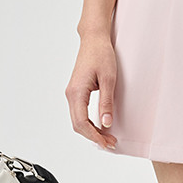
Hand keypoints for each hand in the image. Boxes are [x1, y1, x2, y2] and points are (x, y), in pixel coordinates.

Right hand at [66, 33, 117, 149]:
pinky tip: (100, 126)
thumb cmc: (101, 54)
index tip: (107, 143)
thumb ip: (106, 102)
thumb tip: (106, 123)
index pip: (81, 123)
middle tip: (110, 143)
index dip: (94, 136)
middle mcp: (71, 94)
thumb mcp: (108, 79)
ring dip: (91, 131)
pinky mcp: (77, 91)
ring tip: (107, 137)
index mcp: (76, 92)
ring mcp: (72, 93)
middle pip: (78, 125)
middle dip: (93, 136)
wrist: (94, 39)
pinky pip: (80, 113)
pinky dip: (89, 123)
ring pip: (78, 120)